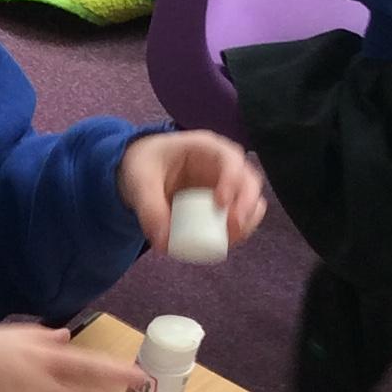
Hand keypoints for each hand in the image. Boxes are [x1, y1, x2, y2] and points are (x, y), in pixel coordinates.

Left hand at [118, 130, 265, 250]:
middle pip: (249, 181)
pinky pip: (237, 219)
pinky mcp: (221, 206)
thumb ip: (149, 209)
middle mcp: (222, 166)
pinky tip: (223, 244)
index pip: (230, 158)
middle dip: (246, 205)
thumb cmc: (143, 165)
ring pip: (251, 202)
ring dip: (247, 221)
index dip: (232, 180)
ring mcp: (225, 186)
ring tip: (230, 239)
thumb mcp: (140, 181)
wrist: (140, 172)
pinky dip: (236, 232)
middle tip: (232, 228)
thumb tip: (164, 244)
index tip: (220, 203)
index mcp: (205, 147)